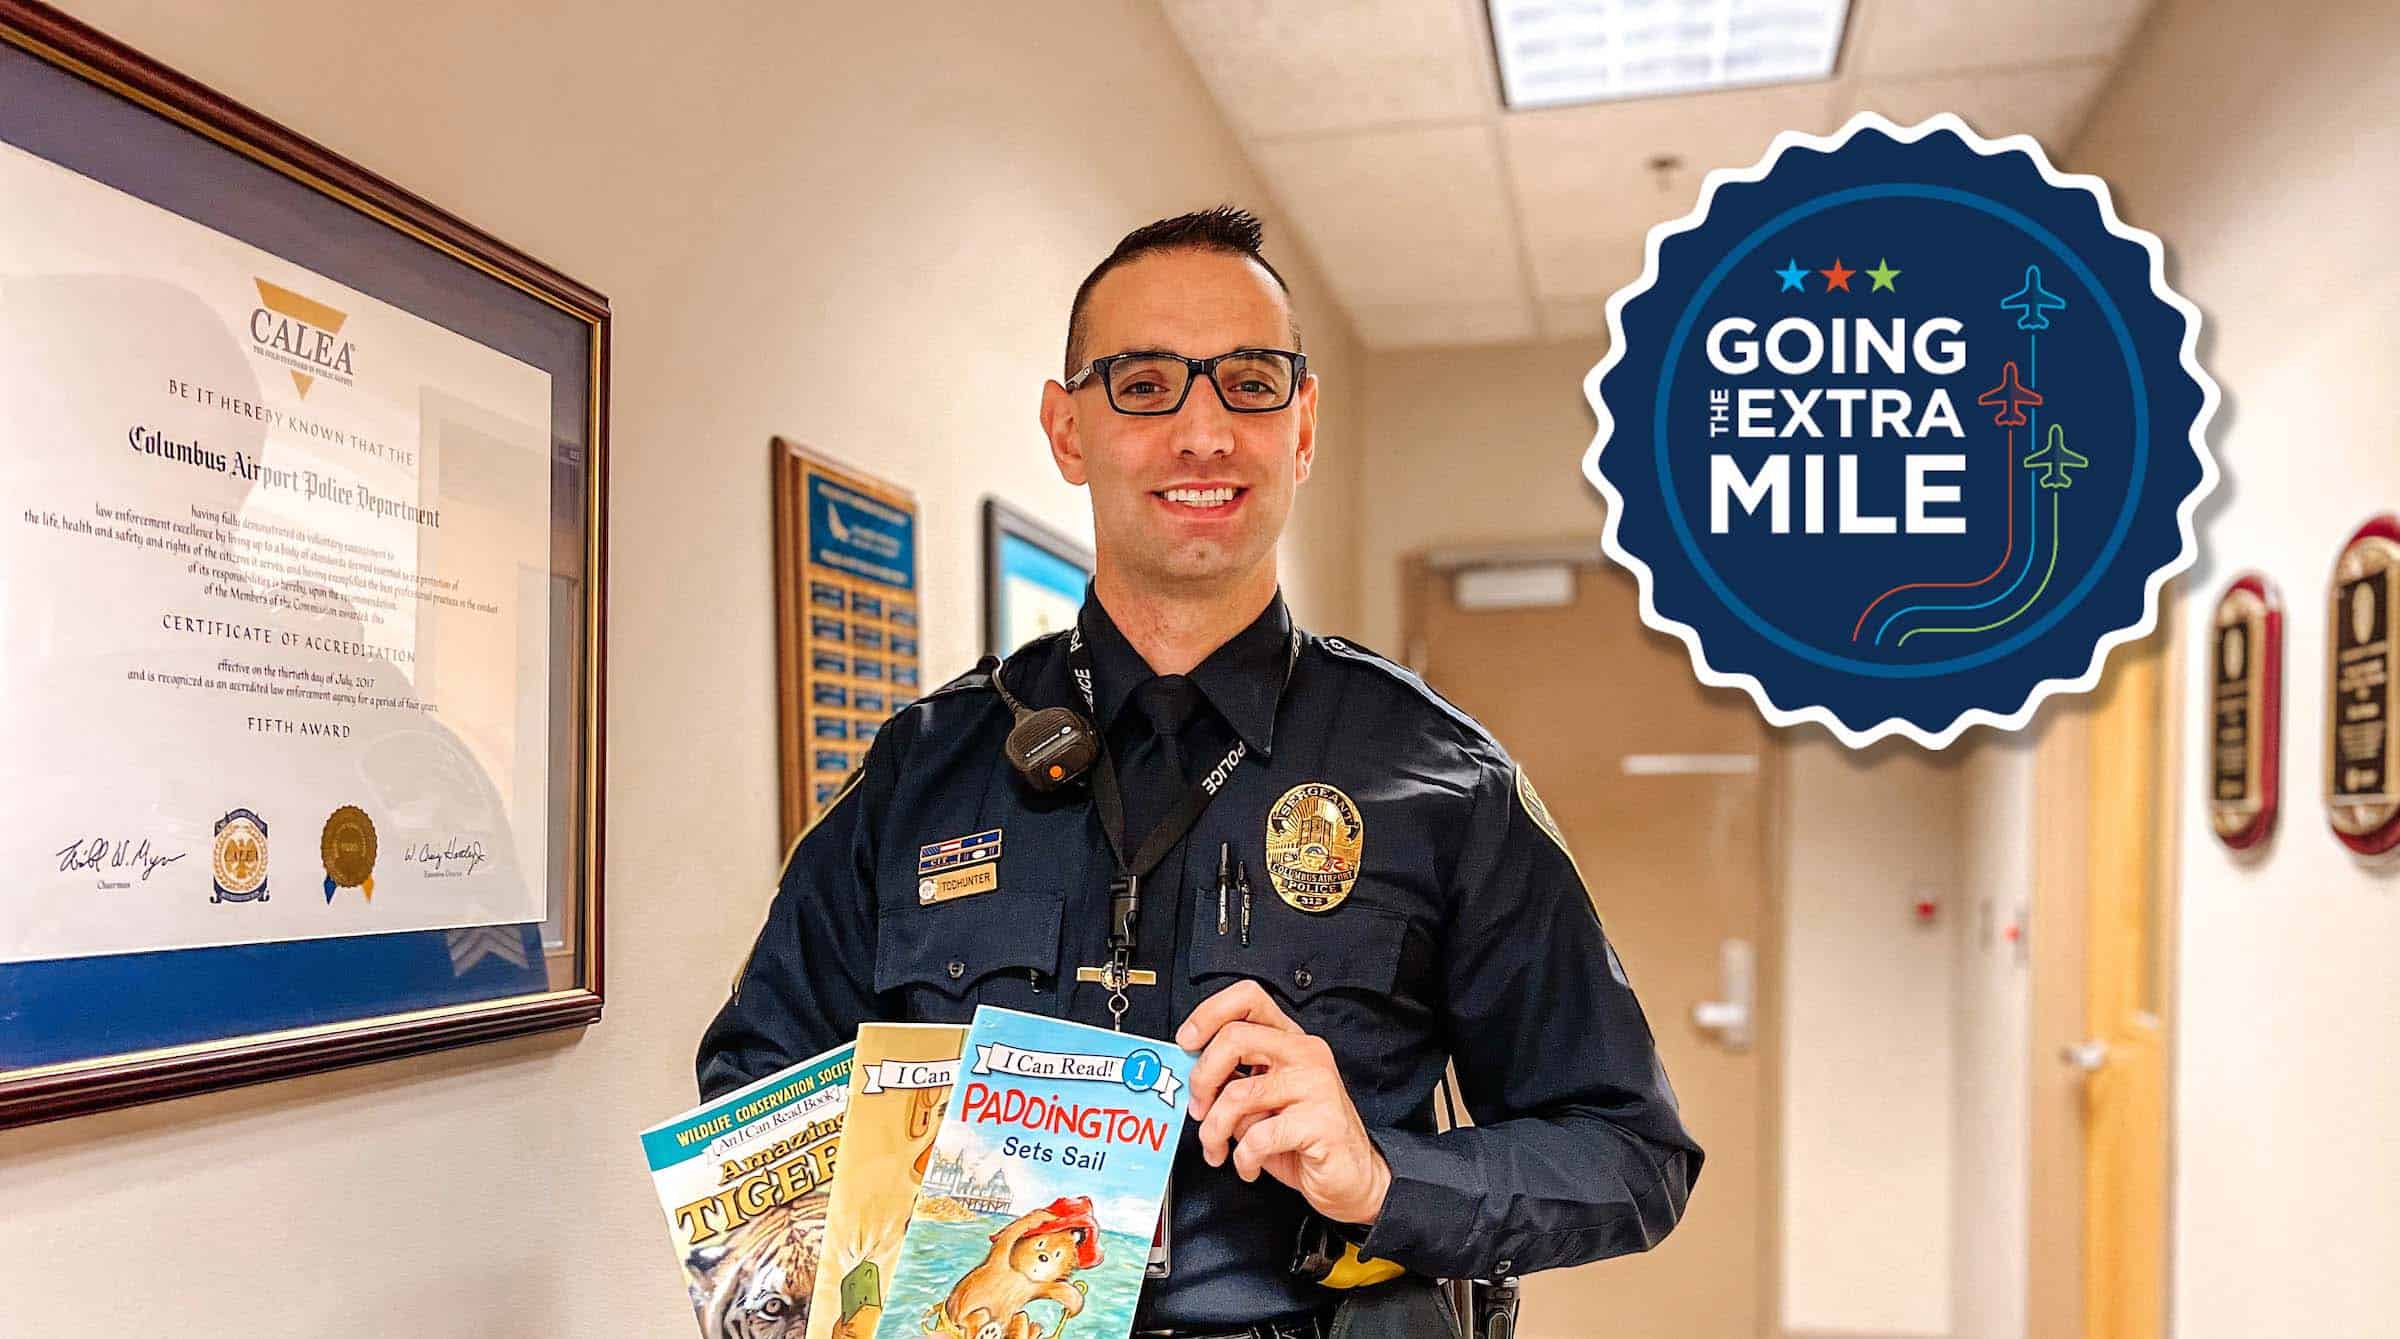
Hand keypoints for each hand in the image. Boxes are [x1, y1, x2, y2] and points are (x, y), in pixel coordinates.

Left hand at [1177, 979, 1392, 1225]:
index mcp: (1290, 1041)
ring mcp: (1316, 1085)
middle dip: (1202, 1078)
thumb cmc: (1304, 1139)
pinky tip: (1249, 1165)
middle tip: (1198, 1108)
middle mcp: (1305, 1054)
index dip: (1208, 1014)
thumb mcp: (1263, 1103)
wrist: (1351, 1177)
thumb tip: (1193, 1077)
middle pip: (1234, 1038)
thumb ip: (1235, 1081)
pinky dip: (1242, 1158)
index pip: (1248, 999)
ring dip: (1214, 1130)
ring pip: (1238, 1094)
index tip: (1187, 1041)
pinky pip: (1258, 1137)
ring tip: (1217, 1148)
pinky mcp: (1319, 1122)